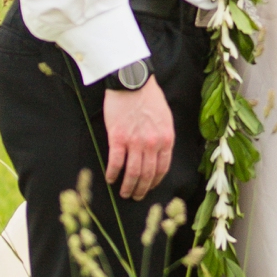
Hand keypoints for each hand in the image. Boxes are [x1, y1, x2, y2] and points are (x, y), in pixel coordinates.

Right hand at [103, 78, 174, 200]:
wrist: (133, 80)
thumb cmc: (149, 96)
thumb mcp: (165, 117)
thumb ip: (163, 136)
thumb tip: (160, 153)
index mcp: (166, 138)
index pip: (163, 168)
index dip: (155, 182)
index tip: (150, 188)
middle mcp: (153, 144)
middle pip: (147, 175)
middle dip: (142, 189)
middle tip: (136, 196)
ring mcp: (135, 142)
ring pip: (133, 173)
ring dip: (128, 186)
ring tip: (124, 193)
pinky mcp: (118, 138)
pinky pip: (116, 163)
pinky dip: (113, 174)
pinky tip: (110, 178)